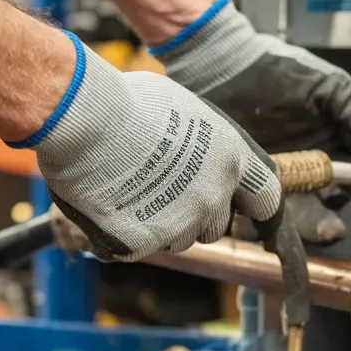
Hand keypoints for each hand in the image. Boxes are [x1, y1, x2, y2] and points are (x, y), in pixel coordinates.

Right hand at [22, 39, 281, 259]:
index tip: (244, 209)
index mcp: (231, 159)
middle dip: (193, 215)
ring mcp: (179, 224)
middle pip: (214, 225)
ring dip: (158, 225)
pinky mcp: (142, 243)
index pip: (265, 199)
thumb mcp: (185, 111)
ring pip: (176, 239)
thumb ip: (203, 143)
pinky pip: (134, 248)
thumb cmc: (128, 102)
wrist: (84, 118)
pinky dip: (120, 235)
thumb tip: (197, 154)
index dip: (252, 205)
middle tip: (160, 191)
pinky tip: (104, 204)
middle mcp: (213, 196)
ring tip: (127, 191)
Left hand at [157, 0, 350, 242]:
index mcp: (349, 137)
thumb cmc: (274, 73)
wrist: (216, 69)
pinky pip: (269, 219)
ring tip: (335, 228)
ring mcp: (291, 186)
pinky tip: (283, 224)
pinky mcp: (254, 196)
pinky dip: (278, 226)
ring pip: (316, 215)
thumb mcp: (323, 86)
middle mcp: (325, 168)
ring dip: (328, 226)